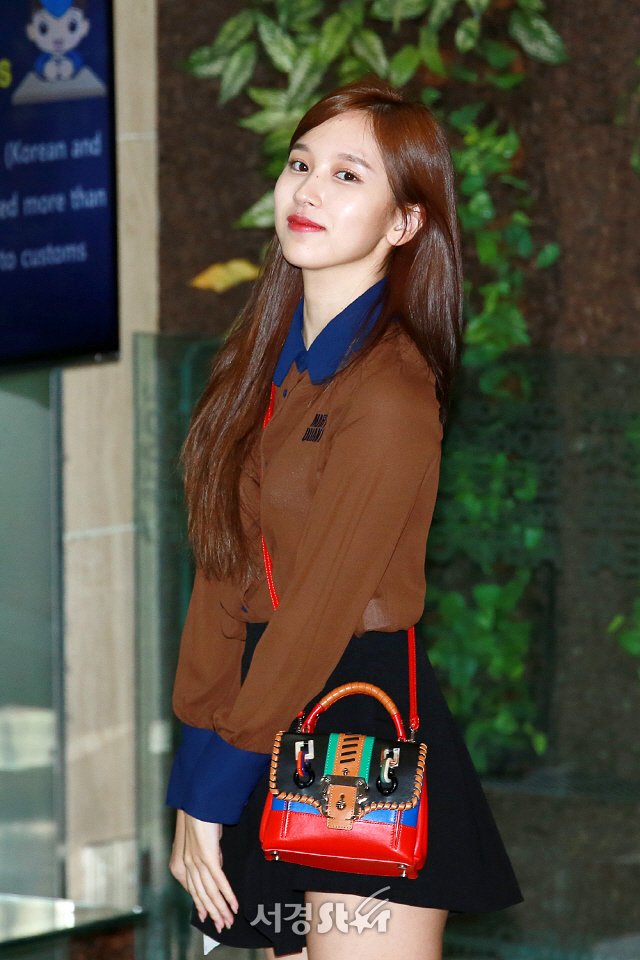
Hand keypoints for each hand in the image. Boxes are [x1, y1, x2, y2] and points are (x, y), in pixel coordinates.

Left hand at [169, 809, 238, 932]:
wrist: (198, 803)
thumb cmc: (203, 817)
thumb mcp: (206, 840)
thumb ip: (210, 855)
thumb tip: (217, 866)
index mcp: (187, 862)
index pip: (195, 890)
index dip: (202, 905)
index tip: (208, 918)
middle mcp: (190, 865)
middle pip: (202, 895)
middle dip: (213, 912)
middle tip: (223, 926)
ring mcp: (198, 862)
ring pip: (210, 892)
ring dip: (221, 908)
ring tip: (229, 920)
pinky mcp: (207, 856)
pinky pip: (218, 880)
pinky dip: (227, 894)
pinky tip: (233, 904)